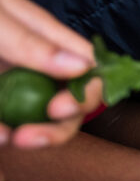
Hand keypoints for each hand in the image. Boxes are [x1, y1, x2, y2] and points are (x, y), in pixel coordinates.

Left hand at [0, 0, 102, 147]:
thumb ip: (32, 42)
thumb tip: (81, 68)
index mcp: (49, 40)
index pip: (90, 71)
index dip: (85, 95)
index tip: (58, 108)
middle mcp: (37, 65)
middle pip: (69, 106)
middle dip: (58, 129)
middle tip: (29, 138)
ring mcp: (14, 83)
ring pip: (40, 120)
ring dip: (30, 137)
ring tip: (9, 140)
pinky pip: (7, 121)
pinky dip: (2, 132)